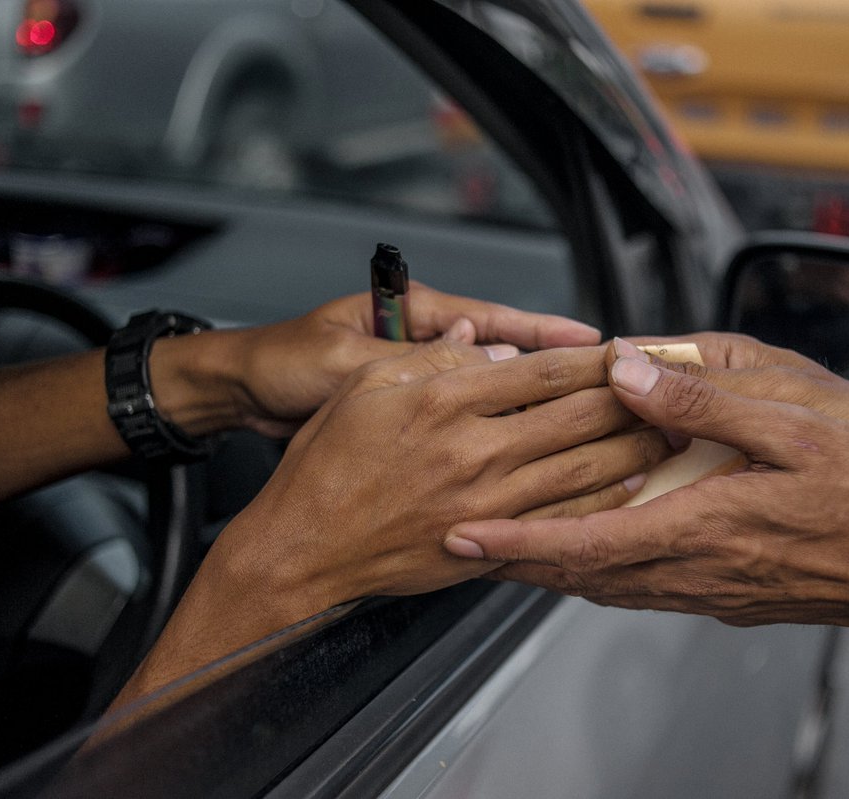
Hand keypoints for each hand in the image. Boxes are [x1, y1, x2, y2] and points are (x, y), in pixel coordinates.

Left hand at [152, 284, 600, 437]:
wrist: (240, 396)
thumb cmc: (283, 362)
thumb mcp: (349, 364)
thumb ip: (415, 364)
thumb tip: (490, 364)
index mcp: (418, 319)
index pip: (499, 323)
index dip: (549, 336)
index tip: (594, 345)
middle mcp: (428, 350)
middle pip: (510, 361)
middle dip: (559, 372)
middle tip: (609, 387)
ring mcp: (421, 386)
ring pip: (494, 397)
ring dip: (534, 407)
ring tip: (583, 424)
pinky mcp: (410, 418)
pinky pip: (466, 424)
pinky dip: (495, 433)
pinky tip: (524, 456)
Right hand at [212, 341, 677, 619]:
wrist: (302, 550)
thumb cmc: (325, 465)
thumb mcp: (364, 386)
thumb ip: (432, 357)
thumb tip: (488, 342)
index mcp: (444, 401)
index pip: (540, 373)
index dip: (592, 359)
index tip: (627, 349)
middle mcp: (474, 452)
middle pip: (576, 419)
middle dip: (630, 400)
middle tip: (670, 387)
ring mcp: (485, 505)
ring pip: (583, 471)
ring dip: (634, 449)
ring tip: (670, 432)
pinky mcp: (487, 544)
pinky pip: (562, 521)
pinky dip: (603, 501)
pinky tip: (631, 487)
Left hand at [443, 352, 848, 635]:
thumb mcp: (792, 430)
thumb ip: (704, 403)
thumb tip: (626, 372)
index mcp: (697, 529)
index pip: (582, 543)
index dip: (515, 544)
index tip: (463, 539)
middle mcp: (691, 571)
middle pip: (580, 575)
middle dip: (517, 561)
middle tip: (464, 543)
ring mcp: (707, 592)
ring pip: (607, 587)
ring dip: (555, 569)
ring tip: (512, 548)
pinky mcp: (724, 597)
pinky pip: (642, 590)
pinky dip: (601, 572)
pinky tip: (595, 553)